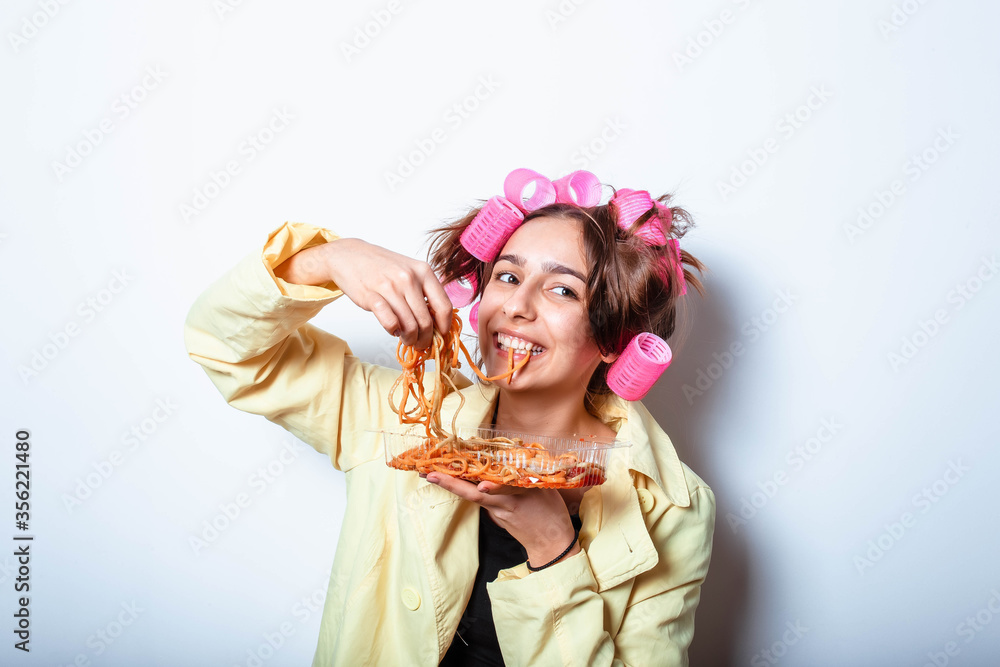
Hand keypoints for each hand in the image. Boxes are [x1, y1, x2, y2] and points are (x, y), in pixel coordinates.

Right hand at [278, 238, 452, 349]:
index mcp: (423, 271)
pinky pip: (390, 323)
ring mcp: (390, 287)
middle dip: (425, 339)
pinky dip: (393, 331)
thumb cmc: (381, 265)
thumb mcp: (409, 270)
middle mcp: (409, 278)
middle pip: (426, 321)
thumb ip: (424, 290)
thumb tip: (438, 321)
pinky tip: (392, 329)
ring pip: (410, 326)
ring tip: (407, 339)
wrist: (349, 255)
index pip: (444, 306)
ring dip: (410, 339)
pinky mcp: (371, 296)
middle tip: (421, 344)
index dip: (445, 326)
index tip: (441, 335)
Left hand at [424, 473, 580, 568]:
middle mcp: (505, 504)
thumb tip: (517, 448)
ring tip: (431, 474)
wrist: (550, 545)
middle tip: (429, 474)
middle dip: (451, 484)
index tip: (481, 485)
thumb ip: (530, 472)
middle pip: (476, 495)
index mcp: (523, 496)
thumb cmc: (552, 514)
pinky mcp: (495, 515)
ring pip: (472, 496)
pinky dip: (464, 488)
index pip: (506, 489)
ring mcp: (497, 511)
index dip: (495, 487)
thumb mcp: (547, 490)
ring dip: (451, 485)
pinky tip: (450, 479)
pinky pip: (478, 499)